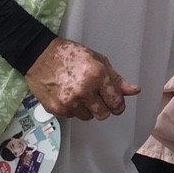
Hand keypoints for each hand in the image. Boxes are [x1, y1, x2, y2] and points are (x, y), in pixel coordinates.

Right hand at [25, 38, 139, 119]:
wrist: (39, 55)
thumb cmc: (70, 55)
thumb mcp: (98, 61)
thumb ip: (116, 79)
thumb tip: (134, 91)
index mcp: (98, 76)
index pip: (116, 103)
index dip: (117, 104)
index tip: (114, 103)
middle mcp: (85, 91)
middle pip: (103, 114)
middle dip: (103, 108)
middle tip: (95, 97)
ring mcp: (69, 102)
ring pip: (88, 117)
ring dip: (87, 108)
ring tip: (78, 93)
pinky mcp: (57, 109)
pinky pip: (72, 116)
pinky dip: (72, 109)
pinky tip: (67, 95)